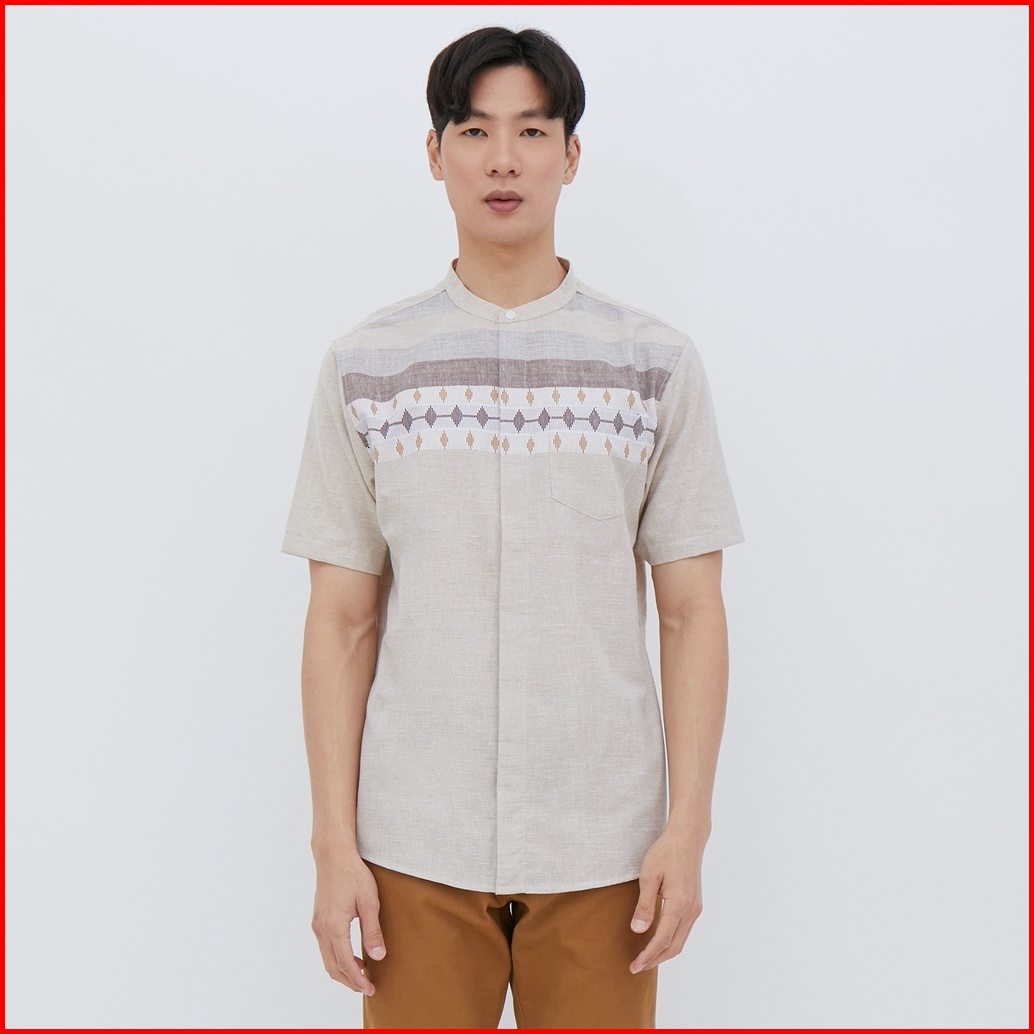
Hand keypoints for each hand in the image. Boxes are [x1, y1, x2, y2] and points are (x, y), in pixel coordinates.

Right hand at [310, 852, 385, 994]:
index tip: (370, 989)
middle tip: (367, 987)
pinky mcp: (318, 919)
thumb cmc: (353, 874)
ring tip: (362, 974)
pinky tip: (352, 955)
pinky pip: (325, 947)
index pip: (345, 964)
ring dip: (343, 971)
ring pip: (327, 959)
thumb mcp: (369, 902)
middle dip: (349, 981)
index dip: (358, 980)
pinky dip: (337, 958)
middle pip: (333, 967)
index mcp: (334, 927)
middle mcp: (321, 929)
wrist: (333, 855)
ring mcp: (317, 925)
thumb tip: (378, 957)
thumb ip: (373, 931)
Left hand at [628, 826, 704, 974]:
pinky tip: (658, 940)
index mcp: (679, 904)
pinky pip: (684, 930)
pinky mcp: (695, 904)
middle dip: (655, 959)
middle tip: (637, 967)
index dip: (648, 956)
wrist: (687, 837)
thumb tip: (638, 931)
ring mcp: (695, 908)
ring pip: (681, 940)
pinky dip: (671, 940)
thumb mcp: (649, 876)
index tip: (634, 966)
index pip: (662, 940)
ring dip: (664, 952)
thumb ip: (645, 905)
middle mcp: (691, 910)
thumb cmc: (665, 852)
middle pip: (674, 946)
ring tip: (646, 957)